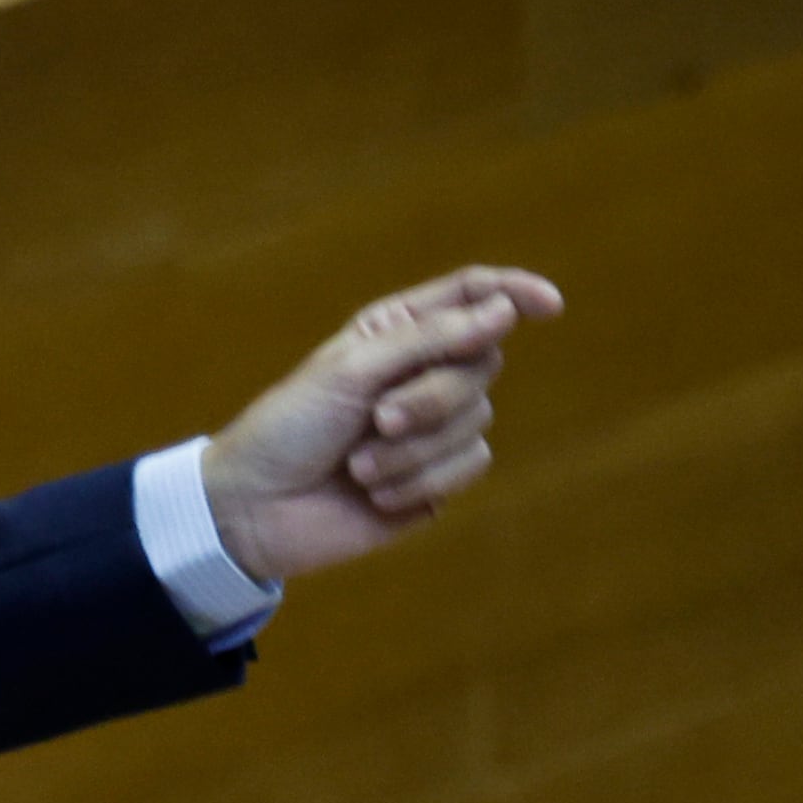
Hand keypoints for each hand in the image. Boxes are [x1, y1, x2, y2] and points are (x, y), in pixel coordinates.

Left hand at [198, 266, 562, 581]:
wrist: (254, 508)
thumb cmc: (289, 427)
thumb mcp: (352, 370)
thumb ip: (431, 339)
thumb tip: (504, 311)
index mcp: (398, 331)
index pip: (472, 296)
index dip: (514, 293)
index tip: (549, 306)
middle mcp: (422, 372)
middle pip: (481, 364)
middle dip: (433, 398)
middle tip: (377, 420)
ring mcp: (431, 428)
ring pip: (477, 421)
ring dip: (415, 450)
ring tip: (359, 467)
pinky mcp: (434, 478)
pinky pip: (469, 467)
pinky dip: (420, 482)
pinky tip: (374, 494)